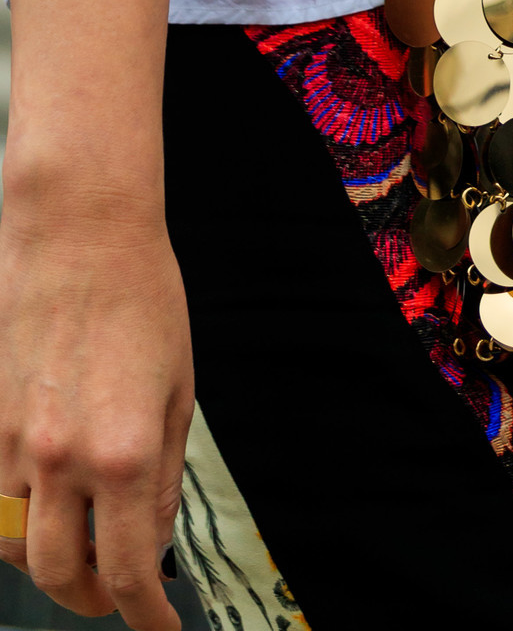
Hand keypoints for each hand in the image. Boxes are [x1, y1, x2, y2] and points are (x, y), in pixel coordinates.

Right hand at [0, 193, 191, 626]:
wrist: (79, 236)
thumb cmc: (143, 299)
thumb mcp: (180, 389)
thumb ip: (163, 474)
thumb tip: (153, 539)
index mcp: (124, 451)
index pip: (130, 570)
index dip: (146, 616)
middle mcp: (62, 460)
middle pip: (61, 577)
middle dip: (92, 601)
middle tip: (119, 598)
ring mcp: (14, 446)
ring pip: (19, 547)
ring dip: (53, 564)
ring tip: (88, 552)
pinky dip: (23, 524)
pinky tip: (53, 509)